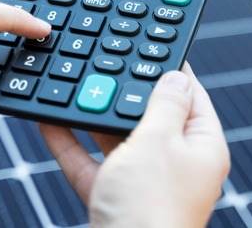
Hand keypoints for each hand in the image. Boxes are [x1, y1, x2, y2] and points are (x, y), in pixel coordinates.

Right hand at [40, 64, 229, 227]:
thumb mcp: (160, 140)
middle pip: (152, 117)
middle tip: (103, 62)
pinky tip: (49, 122)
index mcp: (203, 147)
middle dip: (125, 92)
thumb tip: (177, 76)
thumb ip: (164, 104)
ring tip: (74, 85)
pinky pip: (92, 164)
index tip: (151, 45)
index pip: (191, 97)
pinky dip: (72, 145)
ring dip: (94, 116)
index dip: (170, 70)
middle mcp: (179, 165)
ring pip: (119, 140)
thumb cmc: (152, 206)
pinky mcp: (117, 200)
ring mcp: (147, 184)